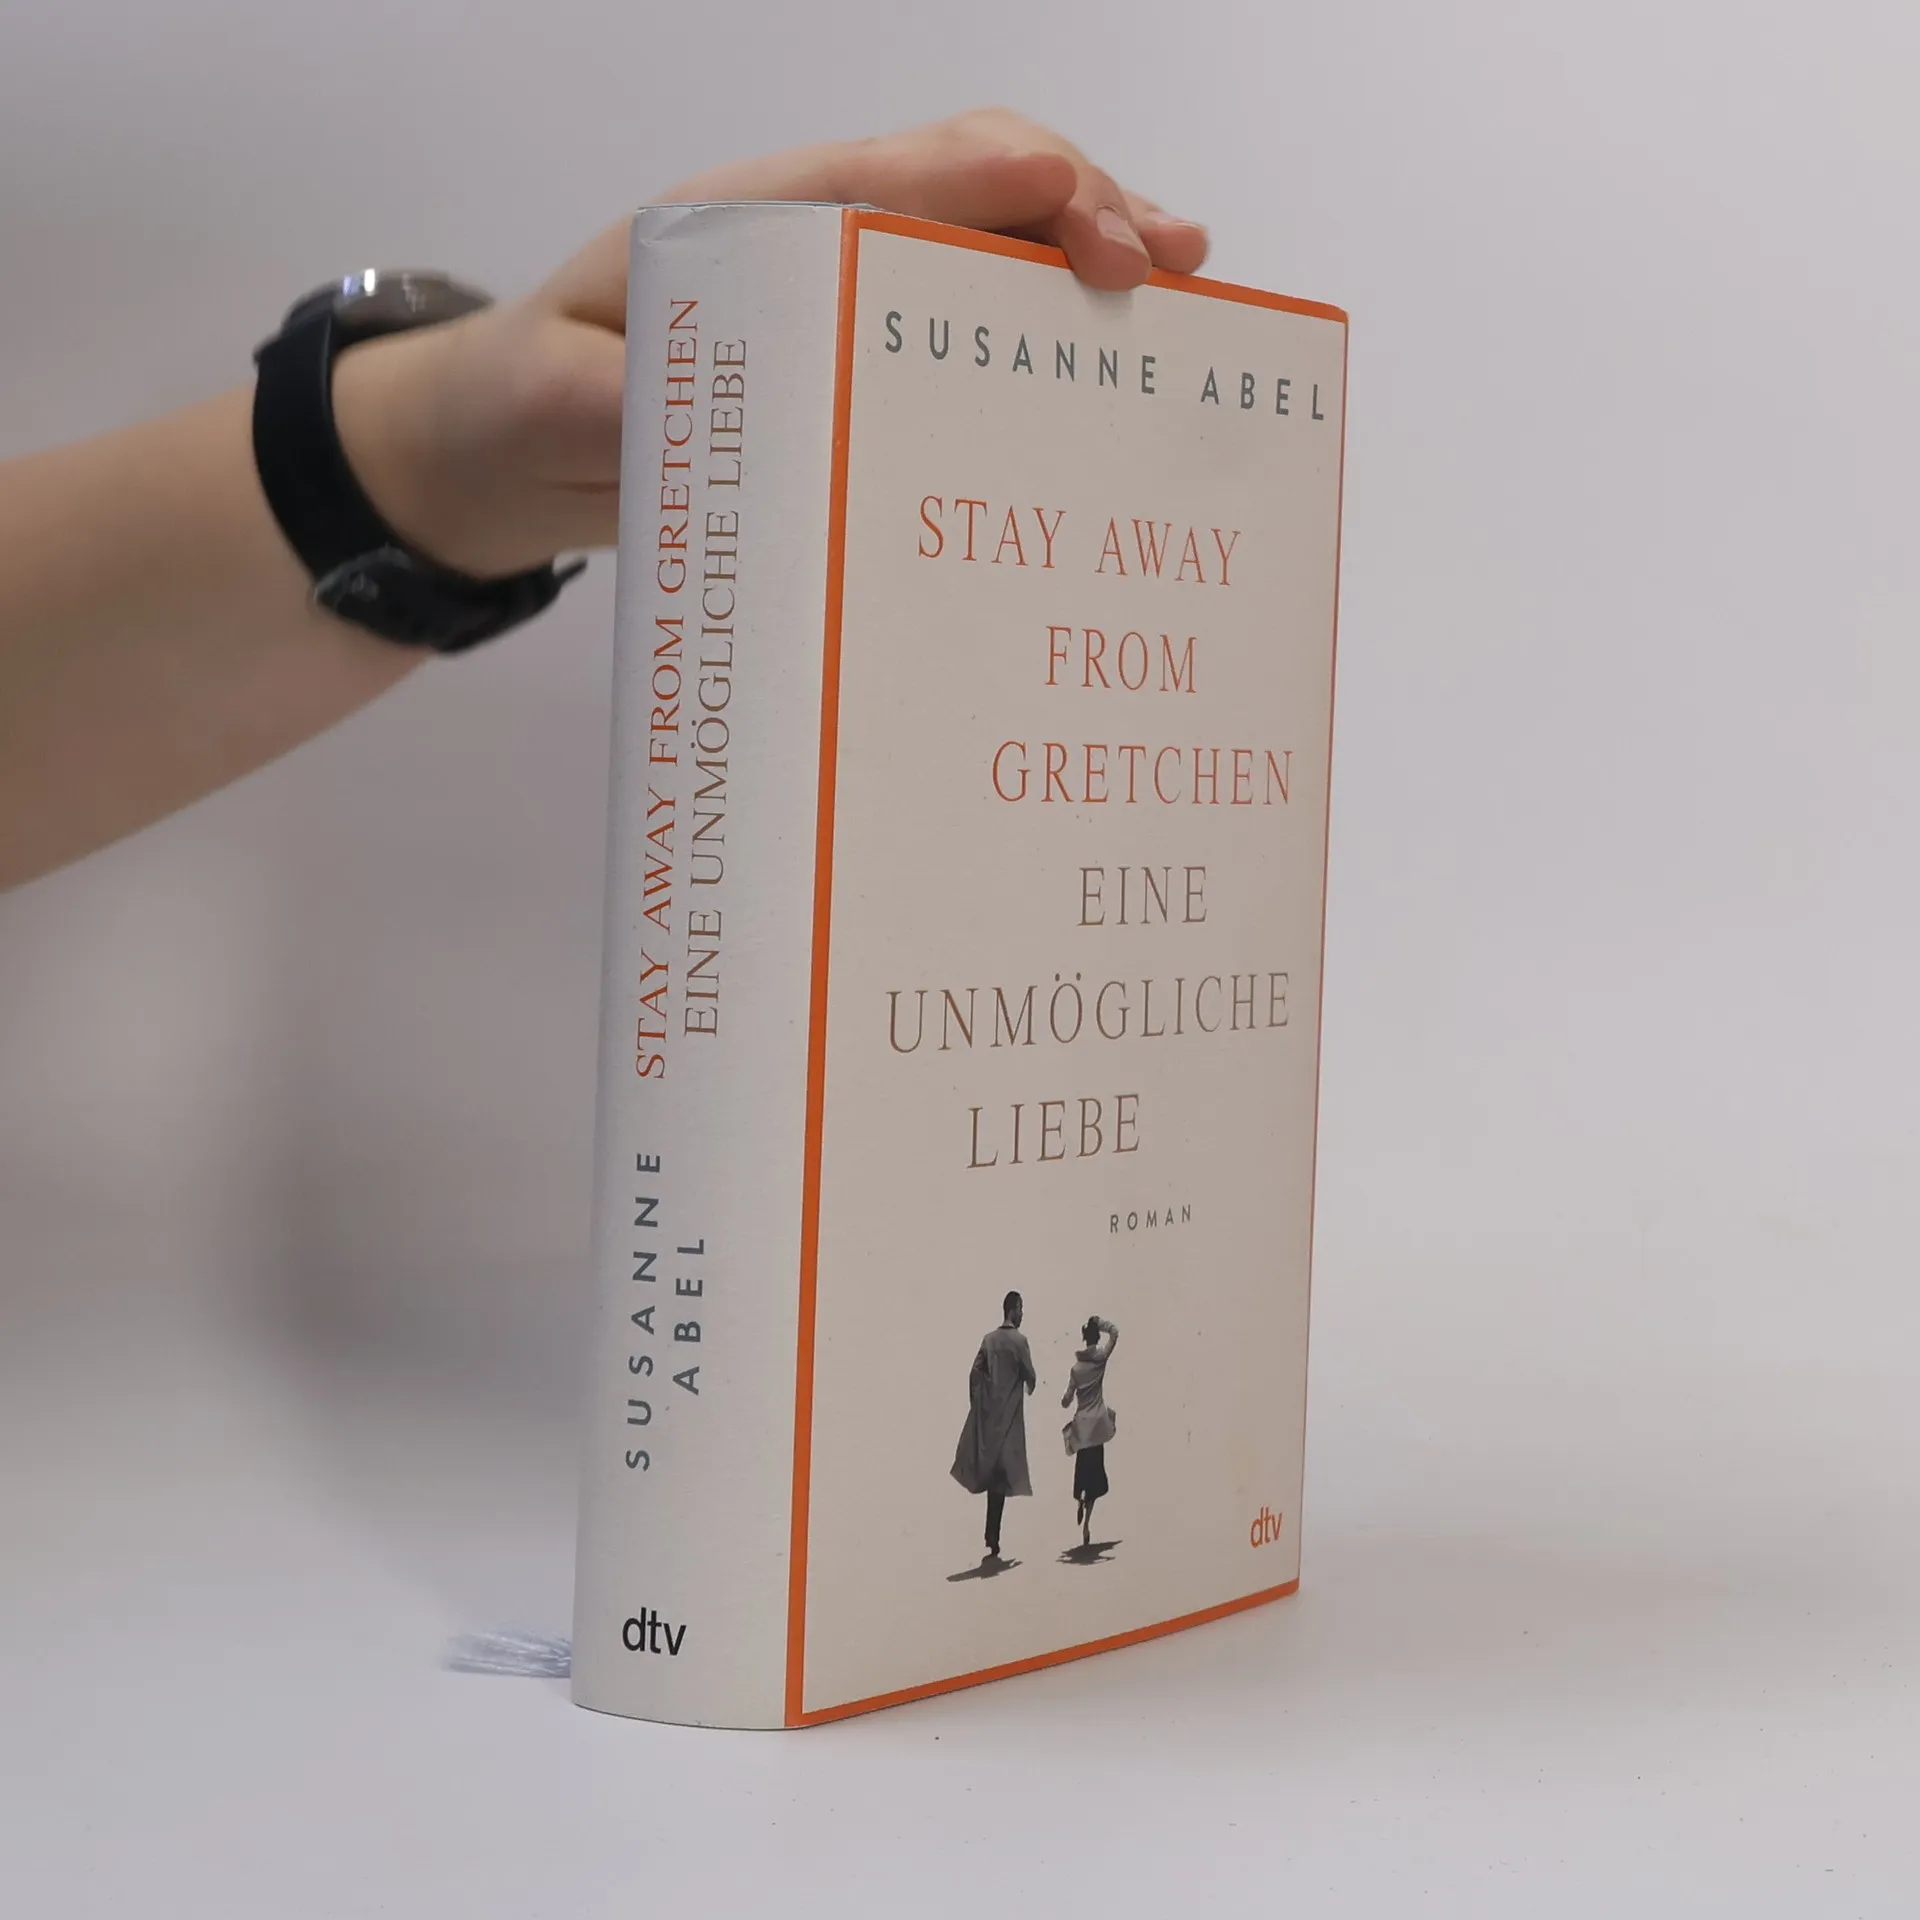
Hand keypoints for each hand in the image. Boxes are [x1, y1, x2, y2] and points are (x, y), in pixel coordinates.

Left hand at [333, 110, 1208, 579]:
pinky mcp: (844, 372)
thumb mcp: (545, 402)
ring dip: (1081, 265)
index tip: (1094, 238)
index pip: (906, 172)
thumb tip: (703, 414)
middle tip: (1174, 265)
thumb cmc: (517, 403)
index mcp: (750, 224)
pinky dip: (1034, 339)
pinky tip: (1097, 369)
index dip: (1013, 185)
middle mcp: (811, 247)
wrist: (493, 449)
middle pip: (973, 191)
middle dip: (1084, 210)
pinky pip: (955, 338)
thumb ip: (610, 401)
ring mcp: (836, 307)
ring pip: (980, 255)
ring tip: (1179, 295)